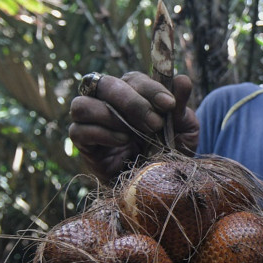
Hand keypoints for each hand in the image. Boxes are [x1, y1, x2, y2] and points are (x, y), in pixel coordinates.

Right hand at [68, 71, 198, 182]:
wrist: (158, 184)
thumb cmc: (170, 151)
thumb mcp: (184, 130)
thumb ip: (180, 106)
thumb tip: (182, 79)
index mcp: (133, 92)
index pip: (134, 79)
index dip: (151, 89)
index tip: (169, 104)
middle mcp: (108, 101)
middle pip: (104, 85)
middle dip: (131, 102)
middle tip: (154, 123)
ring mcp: (91, 122)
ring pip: (81, 105)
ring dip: (110, 116)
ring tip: (133, 133)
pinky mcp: (83, 144)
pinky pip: (78, 131)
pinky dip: (102, 134)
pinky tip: (124, 142)